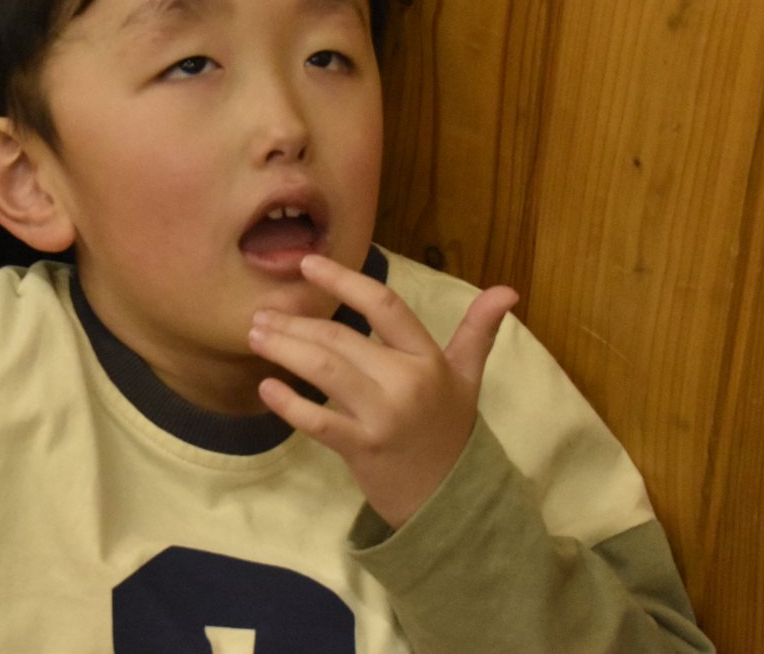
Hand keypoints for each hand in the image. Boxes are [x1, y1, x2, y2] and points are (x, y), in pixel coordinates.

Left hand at [248, 254, 517, 528]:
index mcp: (428, 359)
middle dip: (296, 323)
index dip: (344, 281)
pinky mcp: (362, 448)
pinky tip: (266, 386)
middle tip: (262, 314)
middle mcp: (407, 381)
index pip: (384, 306)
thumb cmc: (449, 430)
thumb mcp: (468, 377)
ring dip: (285, 350)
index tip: (307, 265)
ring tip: (256, 336)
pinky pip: (318, 421)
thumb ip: (478, 331)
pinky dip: (289, 403)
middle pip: (341, 339)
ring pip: (325, 370)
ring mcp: (383, 416)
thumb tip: (507, 291)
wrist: (449, 499)